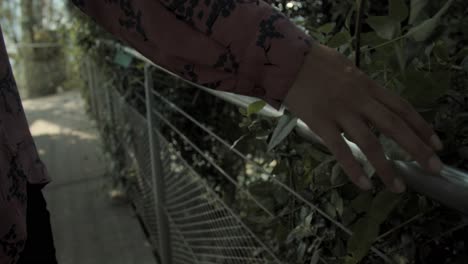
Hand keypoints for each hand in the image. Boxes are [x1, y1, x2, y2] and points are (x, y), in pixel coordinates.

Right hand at [284, 43, 443, 192]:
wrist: (287, 60)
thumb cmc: (314, 62)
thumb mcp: (345, 68)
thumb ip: (360, 84)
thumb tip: (370, 97)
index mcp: (367, 84)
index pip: (401, 107)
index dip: (421, 126)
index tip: (436, 143)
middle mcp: (359, 99)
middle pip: (394, 126)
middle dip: (417, 148)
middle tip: (434, 168)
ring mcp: (340, 111)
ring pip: (369, 142)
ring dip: (386, 167)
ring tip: (398, 187)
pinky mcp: (320, 122)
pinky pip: (339, 149)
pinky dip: (353, 169)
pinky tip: (364, 184)